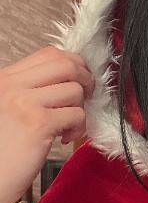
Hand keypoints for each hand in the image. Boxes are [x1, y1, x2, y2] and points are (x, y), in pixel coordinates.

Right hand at [0, 45, 94, 202]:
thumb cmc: (2, 148)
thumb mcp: (10, 108)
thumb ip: (32, 90)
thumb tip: (72, 79)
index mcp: (5, 78)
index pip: (50, 54)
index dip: (74, 65)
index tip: (80, 82)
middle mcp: (12, 85)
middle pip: (66, 64)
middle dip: (85, 80)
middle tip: (85, 100)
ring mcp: (24, 102)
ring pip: (74, 89)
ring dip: (80, 109)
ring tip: (67, 126)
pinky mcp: (38, 123)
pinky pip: (76, 114)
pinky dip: (78, 127)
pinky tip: (63, 138)